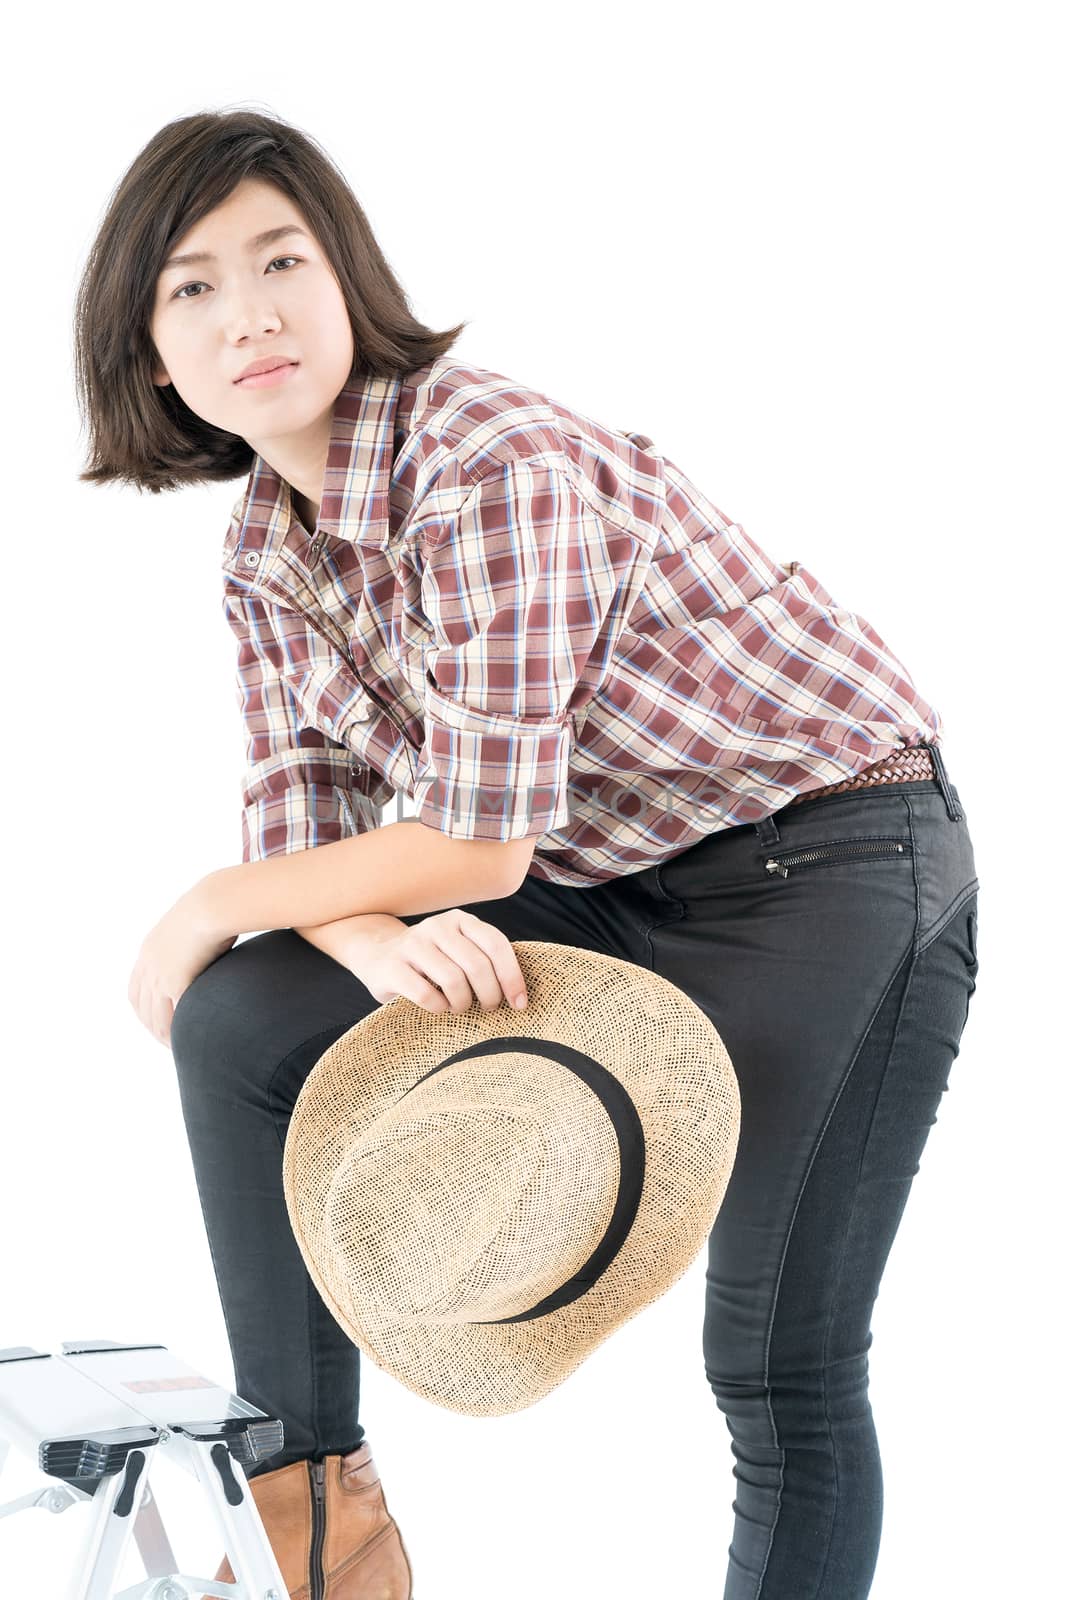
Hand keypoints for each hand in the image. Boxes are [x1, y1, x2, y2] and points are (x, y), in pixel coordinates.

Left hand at [128, 885, 237, 1047]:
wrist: (215, 903)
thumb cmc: (216, 907)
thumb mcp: (198, 922)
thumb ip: (198, 938)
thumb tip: (213, 942)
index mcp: (150, 949)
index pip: (135, 988)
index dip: (143, 1008)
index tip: (153, 1020)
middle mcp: (149, 964)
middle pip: (142, 1007)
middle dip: (152, 1027)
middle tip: (167, 1042)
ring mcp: (160, 975)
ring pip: (155, 1017)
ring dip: (164, 1035)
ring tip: (178, 1047)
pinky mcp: (175, 983)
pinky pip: (174, 1016)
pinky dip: (179, 1031)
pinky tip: (190, 1039)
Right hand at [348, 909, 528, 1014]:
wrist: (377, 955)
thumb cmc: (431, 962)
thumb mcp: (458, 950)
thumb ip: (484, 960)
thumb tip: (520, 996)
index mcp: (460, 920)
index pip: (496, 945)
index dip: (512, 977)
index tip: (520, 1004)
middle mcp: (437, 926)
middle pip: (477, 966)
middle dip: (489, 995)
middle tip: (487, 1008)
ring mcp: (412, 944)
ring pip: (453, 981)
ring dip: (462, 1003)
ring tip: (458, 1007)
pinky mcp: (392, 966)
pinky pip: (426, 995)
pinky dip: (439, 1008)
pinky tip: (439, 1008)